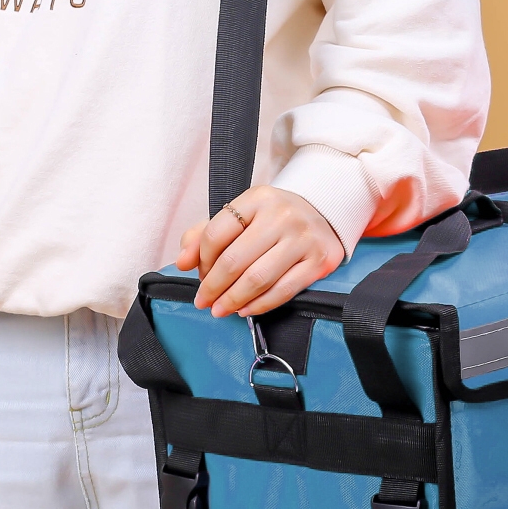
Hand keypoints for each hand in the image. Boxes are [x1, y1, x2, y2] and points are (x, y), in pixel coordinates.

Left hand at [176, 186, 343, 317]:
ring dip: (234, 300)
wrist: (325, 216)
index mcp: (258, 199)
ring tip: (221, 309)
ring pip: (258, 278)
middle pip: (235, 260)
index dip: (202, 261)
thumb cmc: (275, 219)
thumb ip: (205, 235)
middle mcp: (282, 216)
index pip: (216, 234)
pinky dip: (261, 304)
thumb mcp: (242, 215)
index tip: (199, 276)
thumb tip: (182, 262)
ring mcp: (303, 239)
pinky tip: (246, 309)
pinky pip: (283, 290)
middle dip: (214, 287)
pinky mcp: (319, 261)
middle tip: (204, 302)